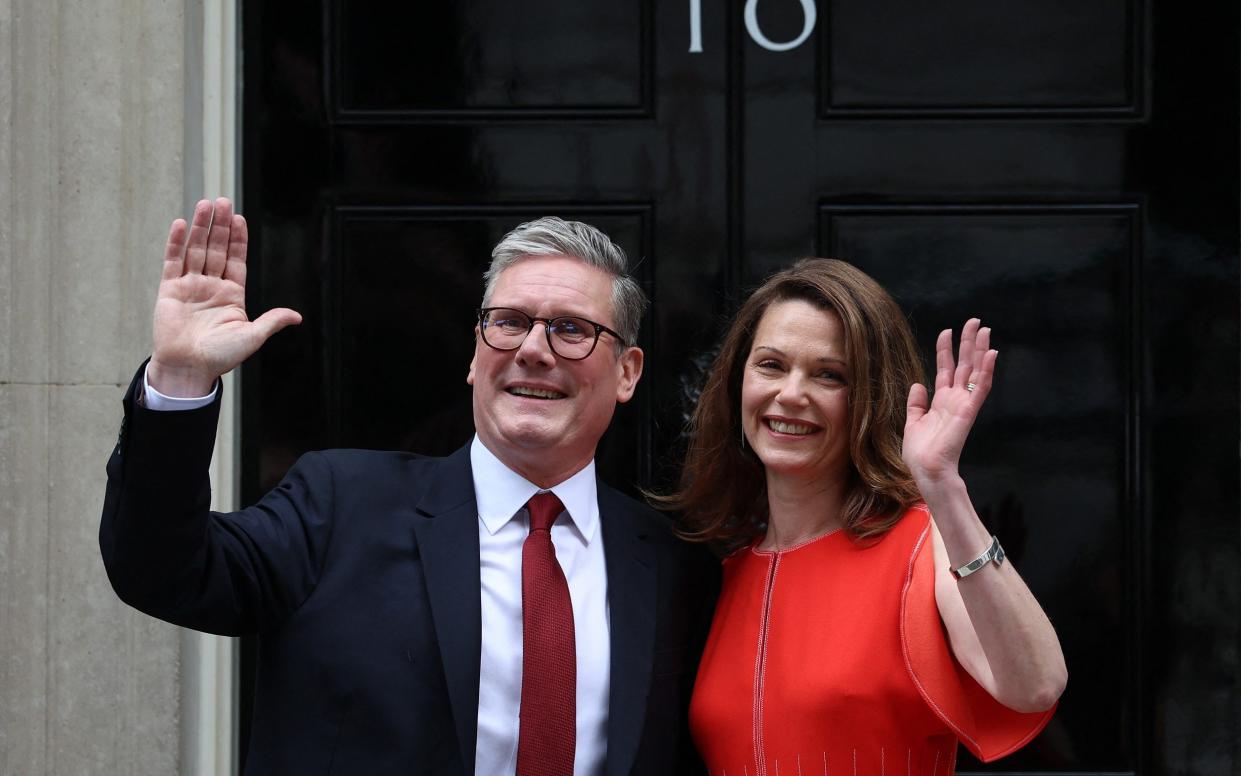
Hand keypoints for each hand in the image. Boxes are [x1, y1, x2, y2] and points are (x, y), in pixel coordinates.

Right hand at [149, 198, 301, 395]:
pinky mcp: (169, 290)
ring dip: (200, 228)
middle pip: (216, 249)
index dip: (238, 239)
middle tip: (222, 201)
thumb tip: (296, 316)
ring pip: (196, 250)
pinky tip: (180, 224)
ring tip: (204, 204)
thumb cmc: (221, 357)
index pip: (236, 259)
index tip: (240, 218)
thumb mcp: (252, 336)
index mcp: (232, 294)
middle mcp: (211, 286)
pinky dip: (175, 243)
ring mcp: (190, 286)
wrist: (189, 369)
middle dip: (220, 226)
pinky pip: (172, 262)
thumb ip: (271, 321)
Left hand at [902, 319, 996, 486]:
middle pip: (964, 365)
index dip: (946, 350)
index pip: (946, 369)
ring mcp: (964, 404)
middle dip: (968, 343)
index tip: (947, 331)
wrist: (926, 470)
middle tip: (974, 322)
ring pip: (975, 371)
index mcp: (942, 401)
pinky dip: (987, 371)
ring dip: (980, 350)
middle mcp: (955, 400)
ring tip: (984, 330)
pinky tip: (991, 353)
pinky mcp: (969, 411)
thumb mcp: (912, 422)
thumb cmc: (920, 452)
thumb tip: (917, 384)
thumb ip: (916, 403)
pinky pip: (981, 388)